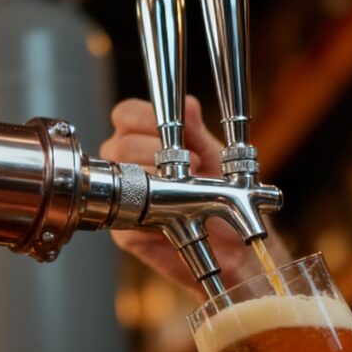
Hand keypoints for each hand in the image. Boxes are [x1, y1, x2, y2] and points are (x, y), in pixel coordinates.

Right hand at [99, 96, 282, 295]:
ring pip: (117, 177)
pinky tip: (171, 216)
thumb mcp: (213, 157)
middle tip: (189, 165)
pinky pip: (125, 216)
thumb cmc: (220, 197)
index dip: (141, 116)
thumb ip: (197, 131)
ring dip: (152, 179)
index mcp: (145, 139)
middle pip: (117, 144)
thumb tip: (189, 106)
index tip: (166, 129)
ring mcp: (124, 198)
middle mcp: (128, 165)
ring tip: (183, 189)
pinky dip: (150, 215)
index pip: (125, 115)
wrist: (233, 245)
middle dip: (152, 151)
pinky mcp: (126, 231)